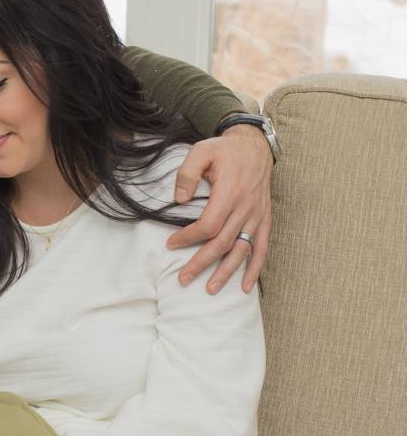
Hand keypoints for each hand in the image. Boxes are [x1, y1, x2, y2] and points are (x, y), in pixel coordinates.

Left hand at [167, 126, 271, 293]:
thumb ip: (187, 173)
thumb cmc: (225, 150)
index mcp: (230, 192)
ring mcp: (257, 216)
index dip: (189, 238)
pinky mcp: (264, 219)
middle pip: (223, 243)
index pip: (209, 225)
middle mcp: (246, 208)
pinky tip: (247, 286)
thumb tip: (178, 200)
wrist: (256, 146)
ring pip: (243, 250)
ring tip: (211, 289)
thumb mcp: (201, 151)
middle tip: (184, 279)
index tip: (171, 244)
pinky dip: (256, 268)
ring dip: (227, 272)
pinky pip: (262, 248)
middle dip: (202, 263)